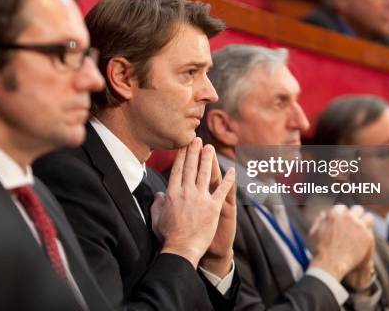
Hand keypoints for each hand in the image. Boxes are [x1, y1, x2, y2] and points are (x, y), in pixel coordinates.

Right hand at [151, 138, 235, 267]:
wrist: (182, 249)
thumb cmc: (168, 236)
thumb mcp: (157, 217)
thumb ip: (157, 203)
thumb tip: (158, 194)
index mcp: (172, 193)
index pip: (178, 169)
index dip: (181, 155)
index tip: (184, 144)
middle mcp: (186, 192)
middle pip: (191, 167)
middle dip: (194, 151)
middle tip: (197, 139)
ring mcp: (201, 198)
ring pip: (205, 173)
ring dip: (208, 159)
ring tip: (210, 147)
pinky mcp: (213, 207)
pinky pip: (222, 190)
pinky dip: (228, 180)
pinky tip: (232, 170)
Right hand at [309, 205, 374, 280]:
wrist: (331, 264)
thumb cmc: (320, 249)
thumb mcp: (314, 232)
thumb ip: (319, 220)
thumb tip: (323, 213)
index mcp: (334, 214)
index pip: (343, 207)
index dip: (343, 214)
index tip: (344, 219)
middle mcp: (348, 218)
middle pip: (357, 209)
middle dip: (356, 215)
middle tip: (355, 222)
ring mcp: (359, 226)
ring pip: (368, 217)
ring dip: (366, 221)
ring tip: (363, 228)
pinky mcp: (367, 236)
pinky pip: (371, 230)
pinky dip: (367, 234)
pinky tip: (364, 239)